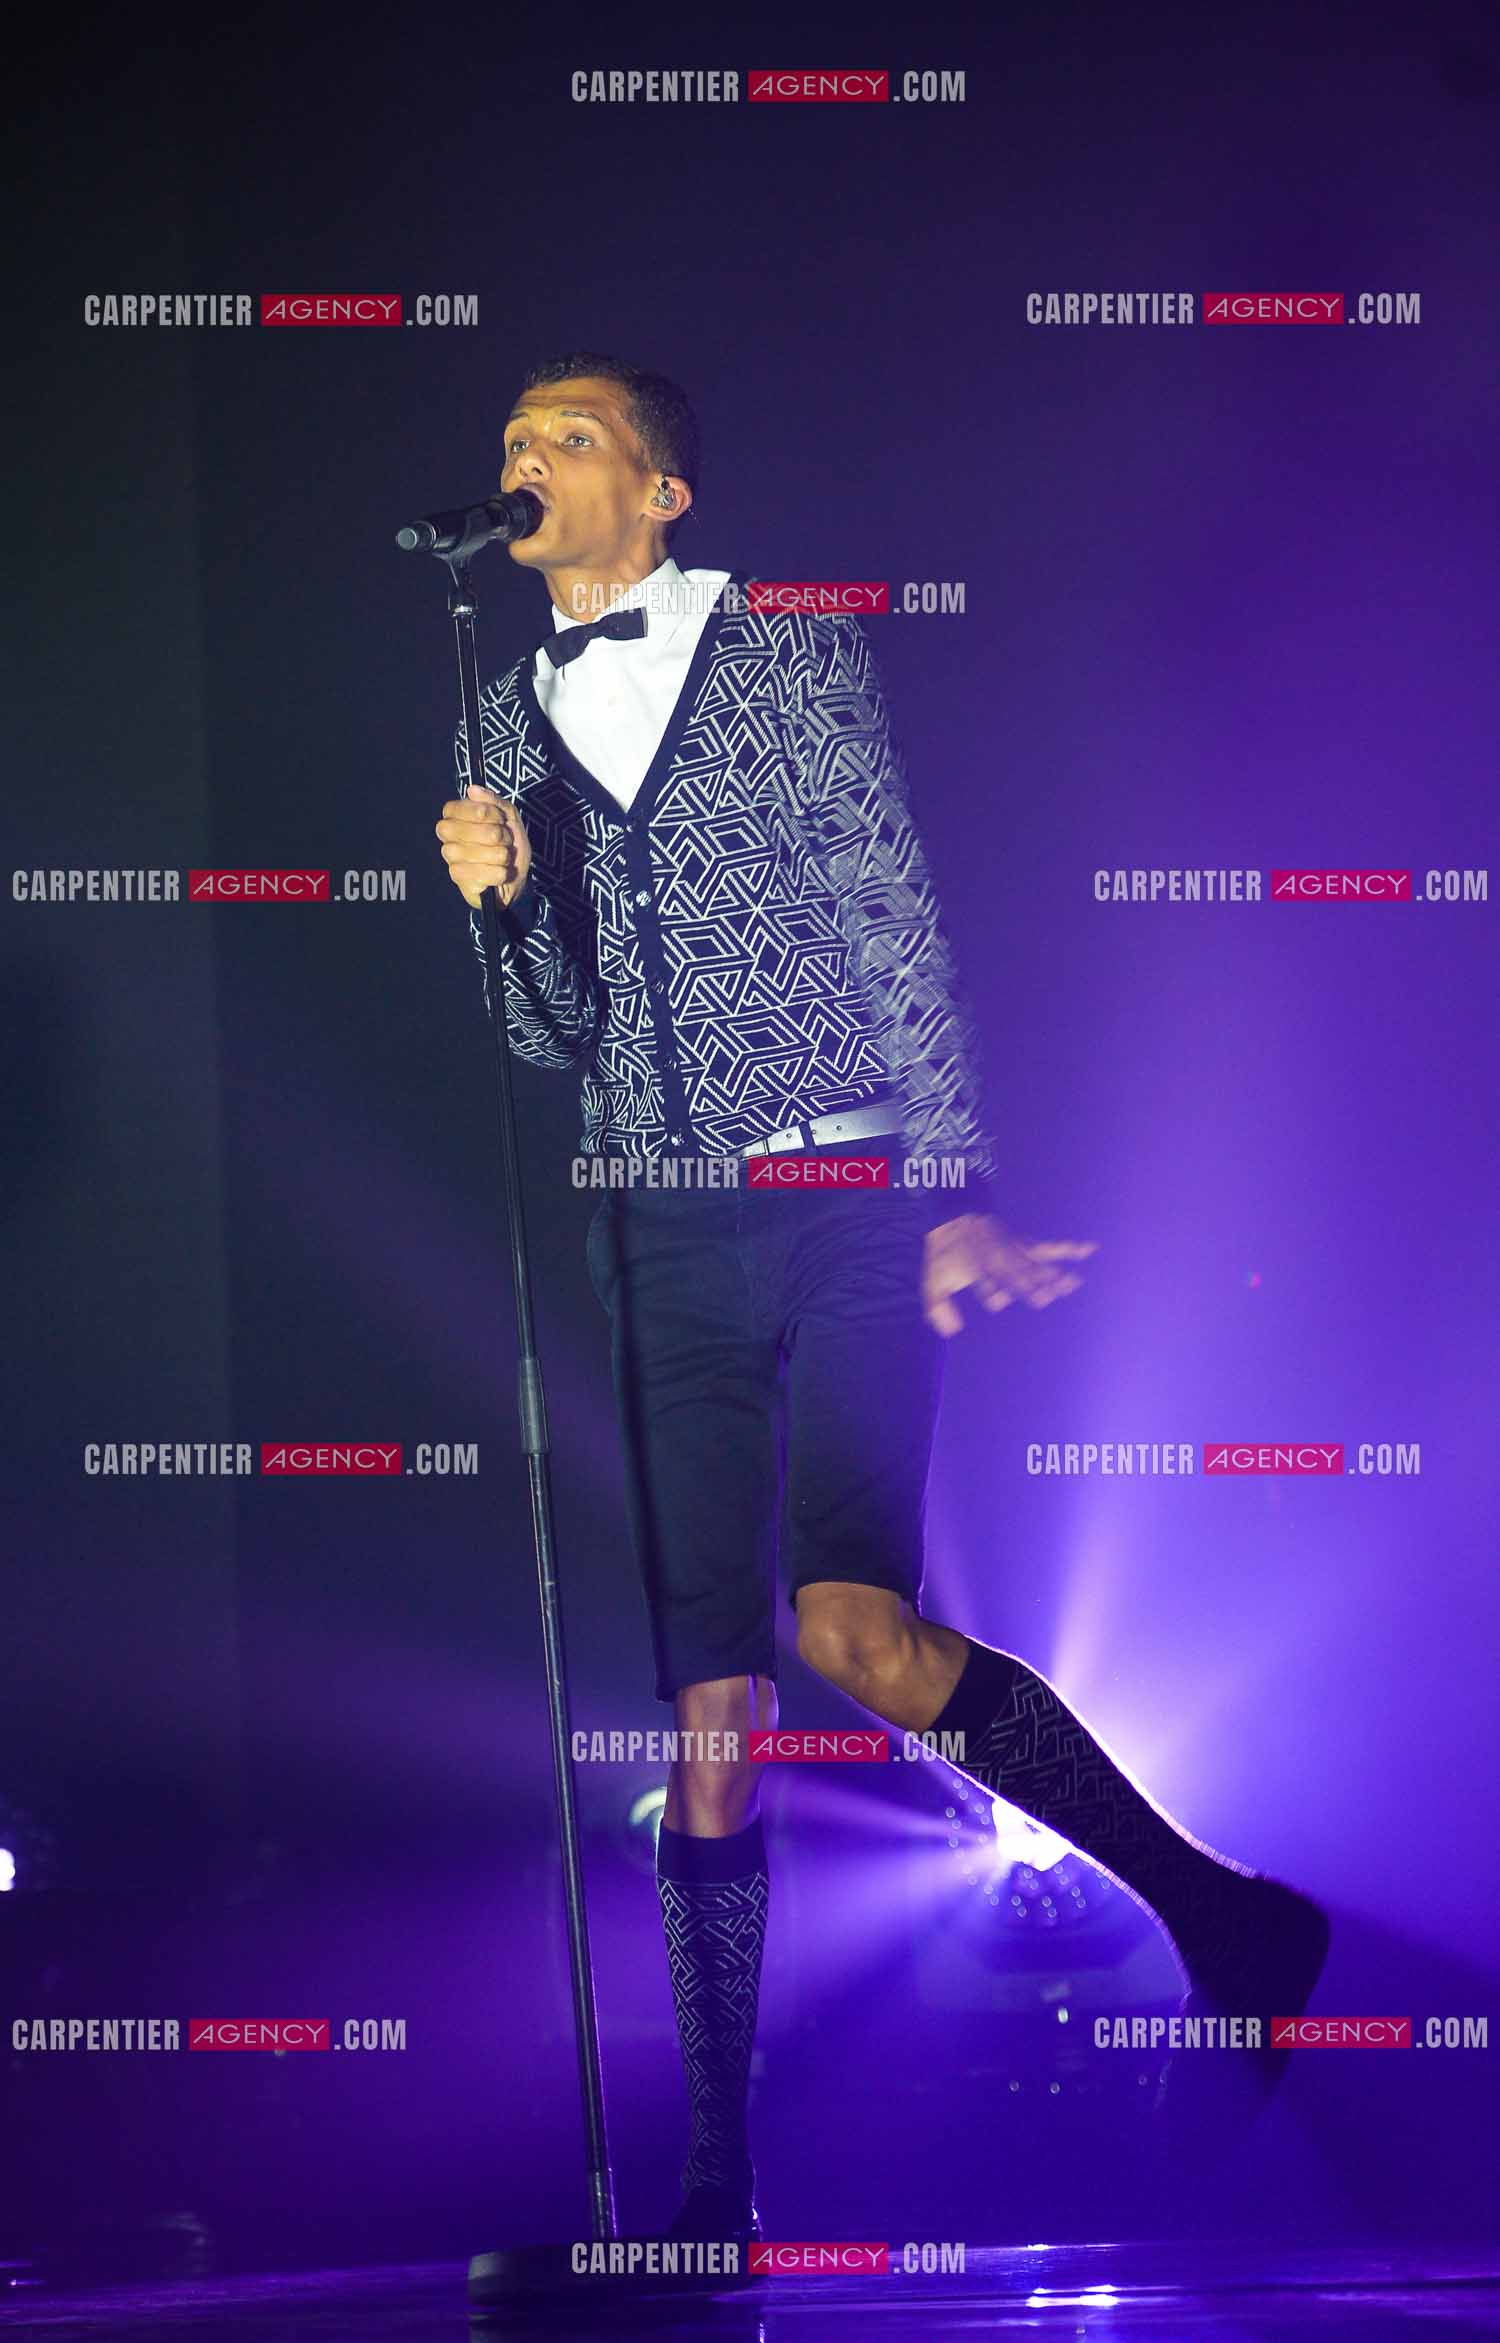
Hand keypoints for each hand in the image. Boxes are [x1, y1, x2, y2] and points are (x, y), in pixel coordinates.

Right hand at [434, 783, 531, 910]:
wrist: (517, 878)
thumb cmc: (509, 845)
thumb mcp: (509, 817)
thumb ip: (494, 801)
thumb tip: (473, 789)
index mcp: (455, 818)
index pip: (453, 809)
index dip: (481, 812)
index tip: (499, 819)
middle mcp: (448, 837)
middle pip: (465, 830)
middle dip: (494, 835)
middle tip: (505, 840)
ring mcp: (451, 859)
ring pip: (472, 852)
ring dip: (499, 855)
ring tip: (505, 857)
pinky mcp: (459, 879)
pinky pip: (477, 873)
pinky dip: (497, 873)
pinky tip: (502, 872)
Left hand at [922, 1214, 1097, 1337]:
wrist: (954, 1217)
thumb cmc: (944, 1255)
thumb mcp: (932, 1281)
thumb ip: (937, 1308)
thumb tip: (953, 1331)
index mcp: (976, 1264)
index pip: (985, 1278)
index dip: (989, 1288)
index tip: (995, 1299)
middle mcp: (998, 1257)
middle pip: (1015, 1272)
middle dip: (1027, 1284)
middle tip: (1042, 1297)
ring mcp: (1013, 1250)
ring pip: (1035, 1263)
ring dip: (1052, 1274)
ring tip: (1073, 1283)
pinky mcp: (1024, 1244)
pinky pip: (1048, 1247)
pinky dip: (1068, 1248)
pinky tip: (1089, 1249)